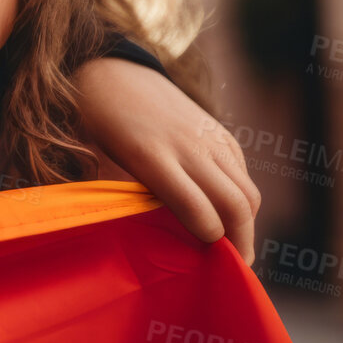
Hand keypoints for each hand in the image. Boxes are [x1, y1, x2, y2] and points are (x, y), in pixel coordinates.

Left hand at [74, 57, 260, 262]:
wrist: (112, 72)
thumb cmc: (96, 123)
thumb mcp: (95, 159)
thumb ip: (117, 194)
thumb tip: (140, 233)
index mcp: (152, 156)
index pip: (197, 207)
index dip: (208, 239)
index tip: (204, 264)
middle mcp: (190, 147)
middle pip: (236, 204)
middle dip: (240, 242)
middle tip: (232, 271)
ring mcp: (210, 139)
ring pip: (247, 192)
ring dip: (247, 225)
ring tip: (233, 252)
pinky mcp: (221, 135)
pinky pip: (242, 175)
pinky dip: (242, 201)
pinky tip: (227, 219)